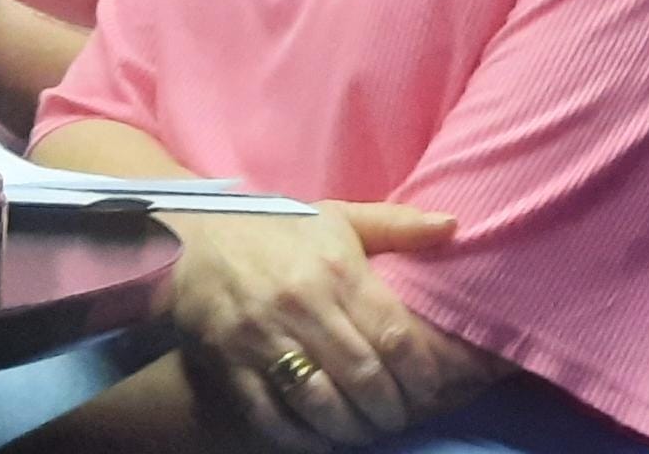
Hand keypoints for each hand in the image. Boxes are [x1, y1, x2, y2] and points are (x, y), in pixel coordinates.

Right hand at [164, 200, 455, 449]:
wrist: (193, 237)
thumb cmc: (278, 229)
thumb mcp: (337, 216)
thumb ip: (397, 225)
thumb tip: (455, 224)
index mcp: (336, 268)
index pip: (394, 335)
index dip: (421, 373)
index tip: (428, 387)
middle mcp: (303, 304)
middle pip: (364, 378)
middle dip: (391, 409)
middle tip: (398, 415)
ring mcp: (263, 338)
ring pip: (322, 404)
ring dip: (352, 428)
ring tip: (364, 429)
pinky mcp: (230, 363)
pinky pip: (274, 418)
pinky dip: (303, 438)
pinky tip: (321, 436)